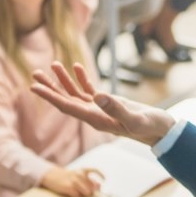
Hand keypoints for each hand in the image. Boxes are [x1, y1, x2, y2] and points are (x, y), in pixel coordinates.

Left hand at [31, 62, 176, 145]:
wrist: (161, 131)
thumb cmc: (150, 127)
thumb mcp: (134, 118)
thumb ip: (116, 108)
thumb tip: (97, 96)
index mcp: (96, 120)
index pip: (67, 107)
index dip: (50, 96)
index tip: (34, 87)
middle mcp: (93, 116)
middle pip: (66, 100)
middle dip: (50, 87)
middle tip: (34, 74)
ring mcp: (100, 110)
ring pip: (76, 94)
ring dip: (63, 81)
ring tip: (52, 65)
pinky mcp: (108, 104)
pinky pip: (90, 90)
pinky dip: (82, 79)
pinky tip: (77, 67)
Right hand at [39, 166, 103, 196]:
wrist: (50, 175)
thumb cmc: (66, 177)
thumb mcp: (76, 175)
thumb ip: (88, 179)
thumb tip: (99, 185)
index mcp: (82, 170)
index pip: (95, 170)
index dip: (101, 175)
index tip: (105, 180)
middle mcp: (79, 174)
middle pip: (93, 186)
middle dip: (91, 191)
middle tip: (84, 192)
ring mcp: (74, 181)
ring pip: (87, 192)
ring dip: (84, 195)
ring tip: (77, 193)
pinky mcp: (69, 187)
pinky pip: (78, 196)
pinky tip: (71, 194)